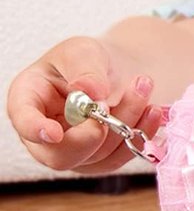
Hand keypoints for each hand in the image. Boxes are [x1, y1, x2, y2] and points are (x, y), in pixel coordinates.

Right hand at [6, 36, 162, 173]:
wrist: (114, 71)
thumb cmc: (88, 60)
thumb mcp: (84, 51)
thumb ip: (85, 69)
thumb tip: (91, 91)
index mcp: (29, 100)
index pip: (24, 120)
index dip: (34, 130)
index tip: (53, 132)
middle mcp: (46, 134)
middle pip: (60, 155)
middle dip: (92, 134)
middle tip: (109, 106)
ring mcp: (74, 151)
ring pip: (98, 155)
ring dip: (125, 122)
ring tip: (143, 84)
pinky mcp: (101, 159)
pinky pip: (121, 157)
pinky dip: (141, 134)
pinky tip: (152, 110)